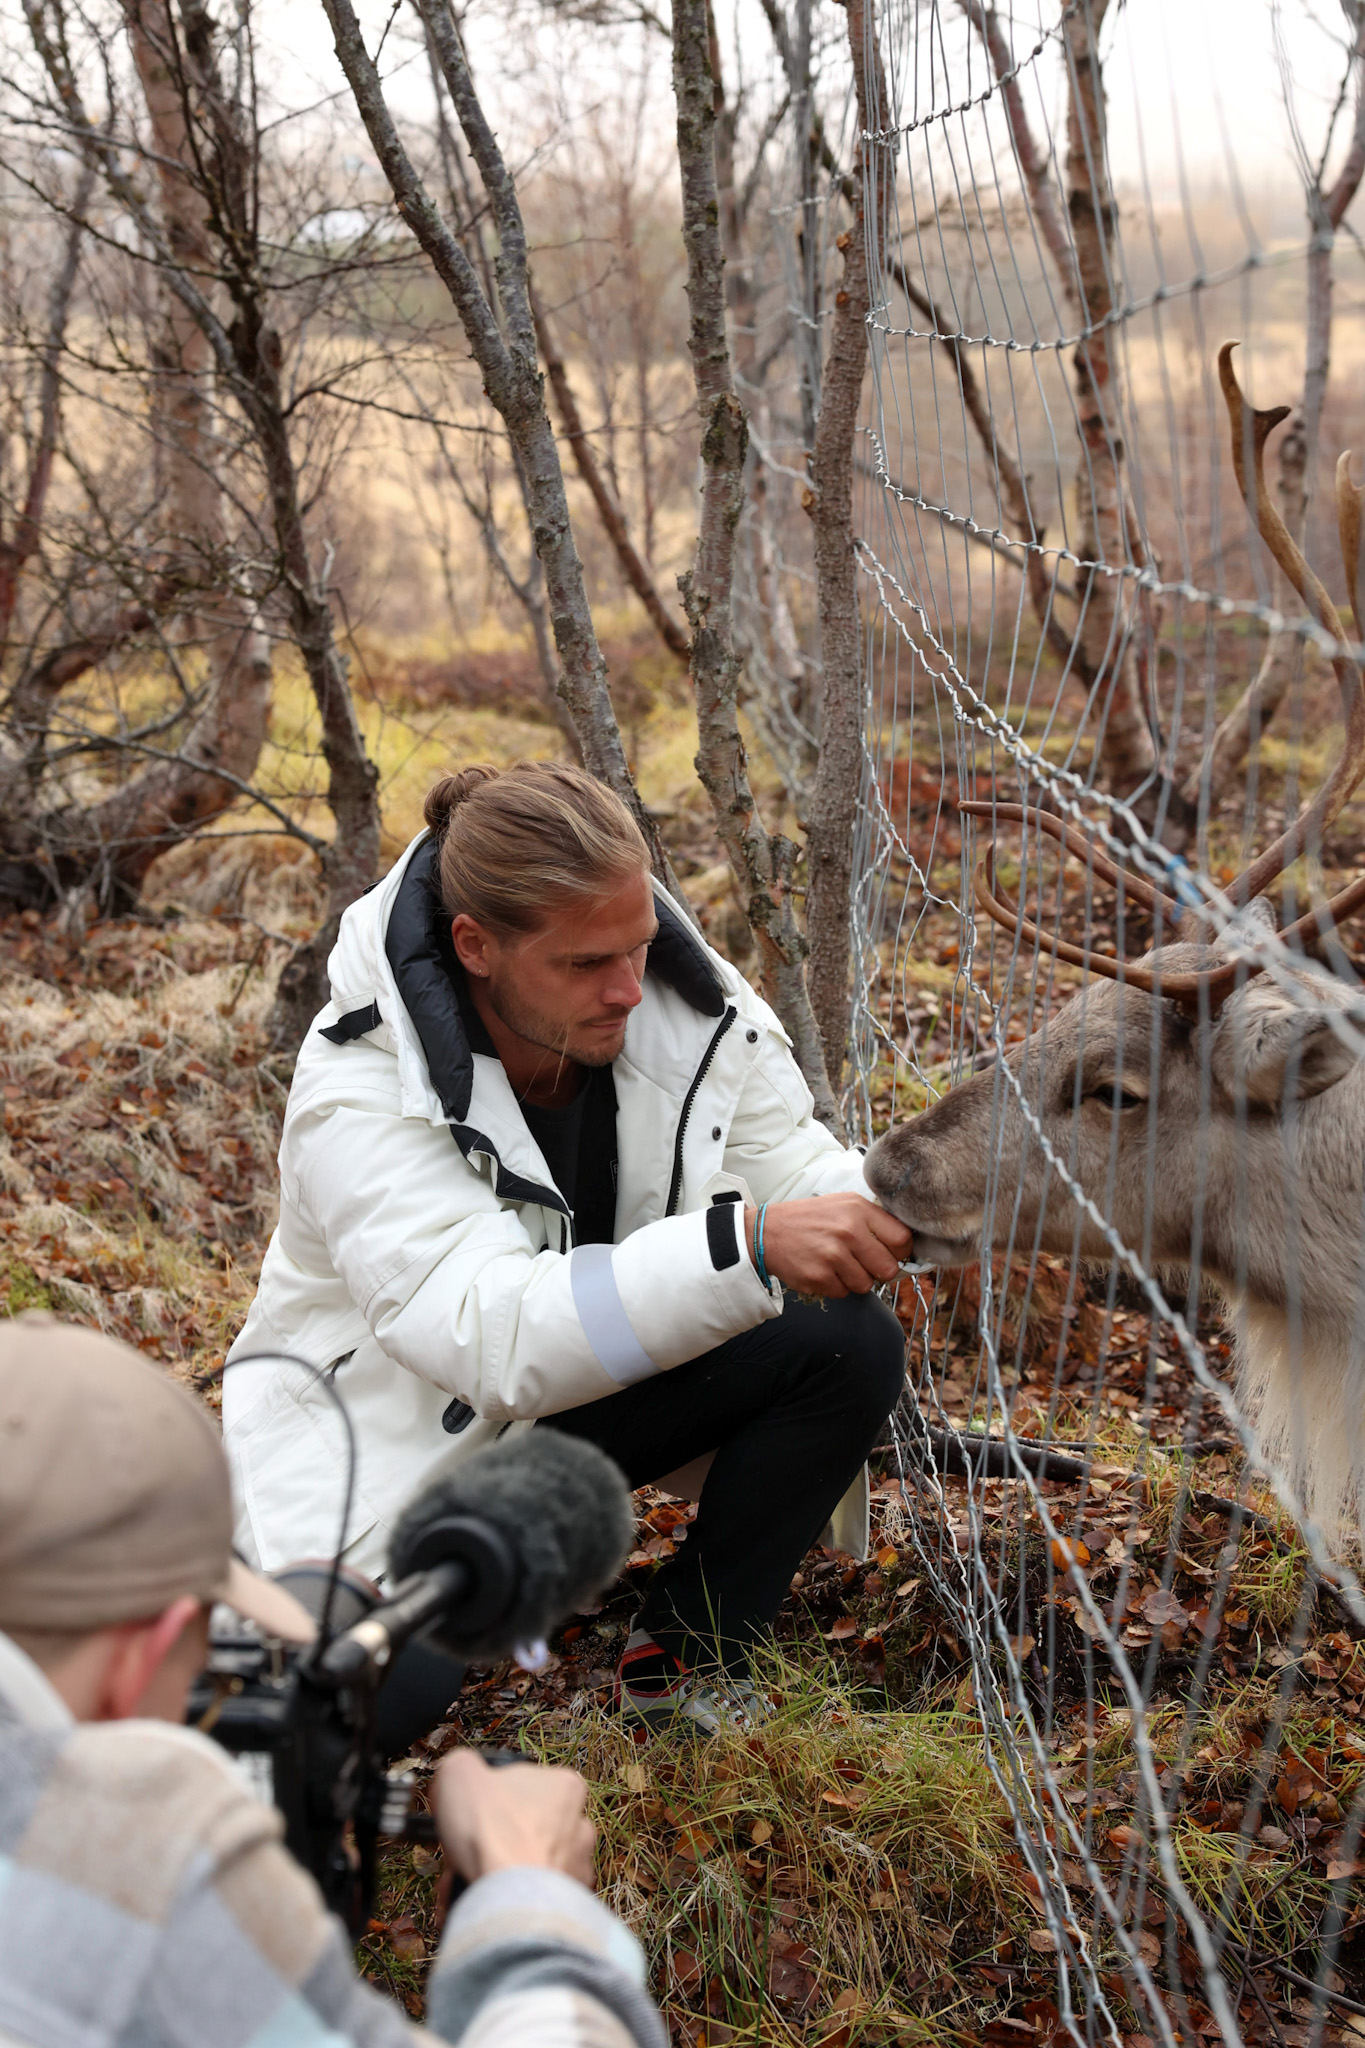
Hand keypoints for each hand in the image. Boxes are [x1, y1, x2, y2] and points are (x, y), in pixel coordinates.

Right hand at [434, 1750, 596, 1887]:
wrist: (510, 1901)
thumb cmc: (492, 1833)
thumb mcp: (460, 1774)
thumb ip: (462, 1766)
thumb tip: (460, 1774)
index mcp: (564, 1786)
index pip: (526, 1784)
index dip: (491, 1799)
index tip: (473, 1814)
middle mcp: (580, 1826)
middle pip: (527, 1828)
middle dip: (494, 1841)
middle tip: (466, 1851)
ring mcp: (577, 1868)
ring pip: (530, 1866)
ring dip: (498, 1872)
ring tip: (468, 1881)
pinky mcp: (569, 1907)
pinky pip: (532, 1899)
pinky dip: (507, 1900)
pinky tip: (482, 1901)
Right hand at [746, 1194, 913, 1297]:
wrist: (767, 1232)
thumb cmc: (809, 1219)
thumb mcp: (843, 1204)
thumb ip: (873, 1220)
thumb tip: (904, 1244)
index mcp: (858, 1209)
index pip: (902, 1239)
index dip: (900, 1252)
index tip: (891, 1253)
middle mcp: (848, 1231)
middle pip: (888, 1268)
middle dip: (879, 1271)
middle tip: (864, 1263)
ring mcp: (833, 1255)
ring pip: (866, 1284)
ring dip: (855, 1279)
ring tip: (838, 1264)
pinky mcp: (819, 1277)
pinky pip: (843, 1292)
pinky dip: (835, 1286)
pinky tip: (823, 1270)